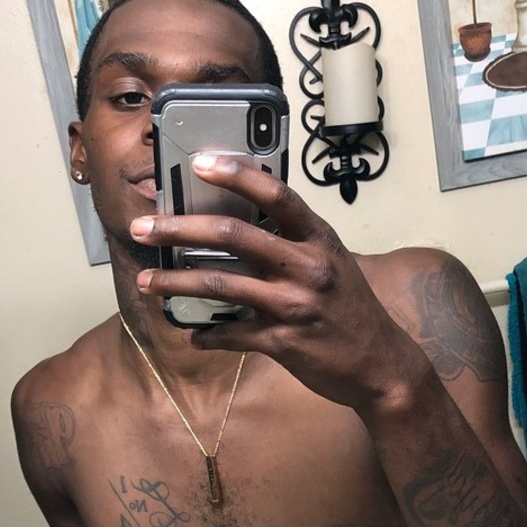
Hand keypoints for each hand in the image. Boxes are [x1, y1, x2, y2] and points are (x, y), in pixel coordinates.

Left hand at [130, 156, 422, 409]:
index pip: (275, 192)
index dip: (236, 172)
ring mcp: (295, 305)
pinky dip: (208, 335)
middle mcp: (307, 266)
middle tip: (145, 228)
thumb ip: (294, 242)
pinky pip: (232, 334)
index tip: (199, 161)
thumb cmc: (351, 310)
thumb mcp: (332, 263)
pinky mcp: (285, 342)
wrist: (382, 365)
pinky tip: (193, 334)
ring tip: (145, 282)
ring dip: (175, 283)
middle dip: (180, 228)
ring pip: (221, 284)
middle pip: (233, 234)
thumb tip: (242, 224)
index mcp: (318, 238)